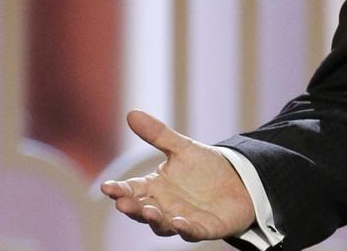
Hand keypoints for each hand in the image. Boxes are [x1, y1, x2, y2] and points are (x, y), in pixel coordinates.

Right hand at [100, 110, 255, 240]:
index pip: (132, 190)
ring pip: (163, 225)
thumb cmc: (205, 168)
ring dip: (155, 220)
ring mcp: (184, 220)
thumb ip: (158, 134)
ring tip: (149, 211)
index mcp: (155, 188)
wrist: (239, 181)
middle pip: (142, 211)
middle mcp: (165, 207)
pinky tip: (179, 222)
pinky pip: (194, 232)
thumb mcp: (183, 148)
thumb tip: (131, 112)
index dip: (119, 190)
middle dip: (132, 208)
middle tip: (122, 203)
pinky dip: (186, 229)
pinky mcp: (206, 228)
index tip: (107, 186)